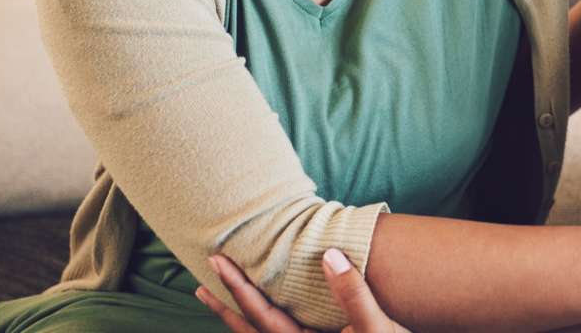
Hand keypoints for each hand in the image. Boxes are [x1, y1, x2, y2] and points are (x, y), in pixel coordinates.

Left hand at [197, 249, 409, 332]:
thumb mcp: (378, 328)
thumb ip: (353, 295)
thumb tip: (329, 255)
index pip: (262, 315)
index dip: (238, 288)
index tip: (219, 261)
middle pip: (250, 332)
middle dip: (226, 306)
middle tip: (203, 281)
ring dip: (238, 319)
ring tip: (218, 299)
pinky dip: (262, 325)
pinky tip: (265, 314)